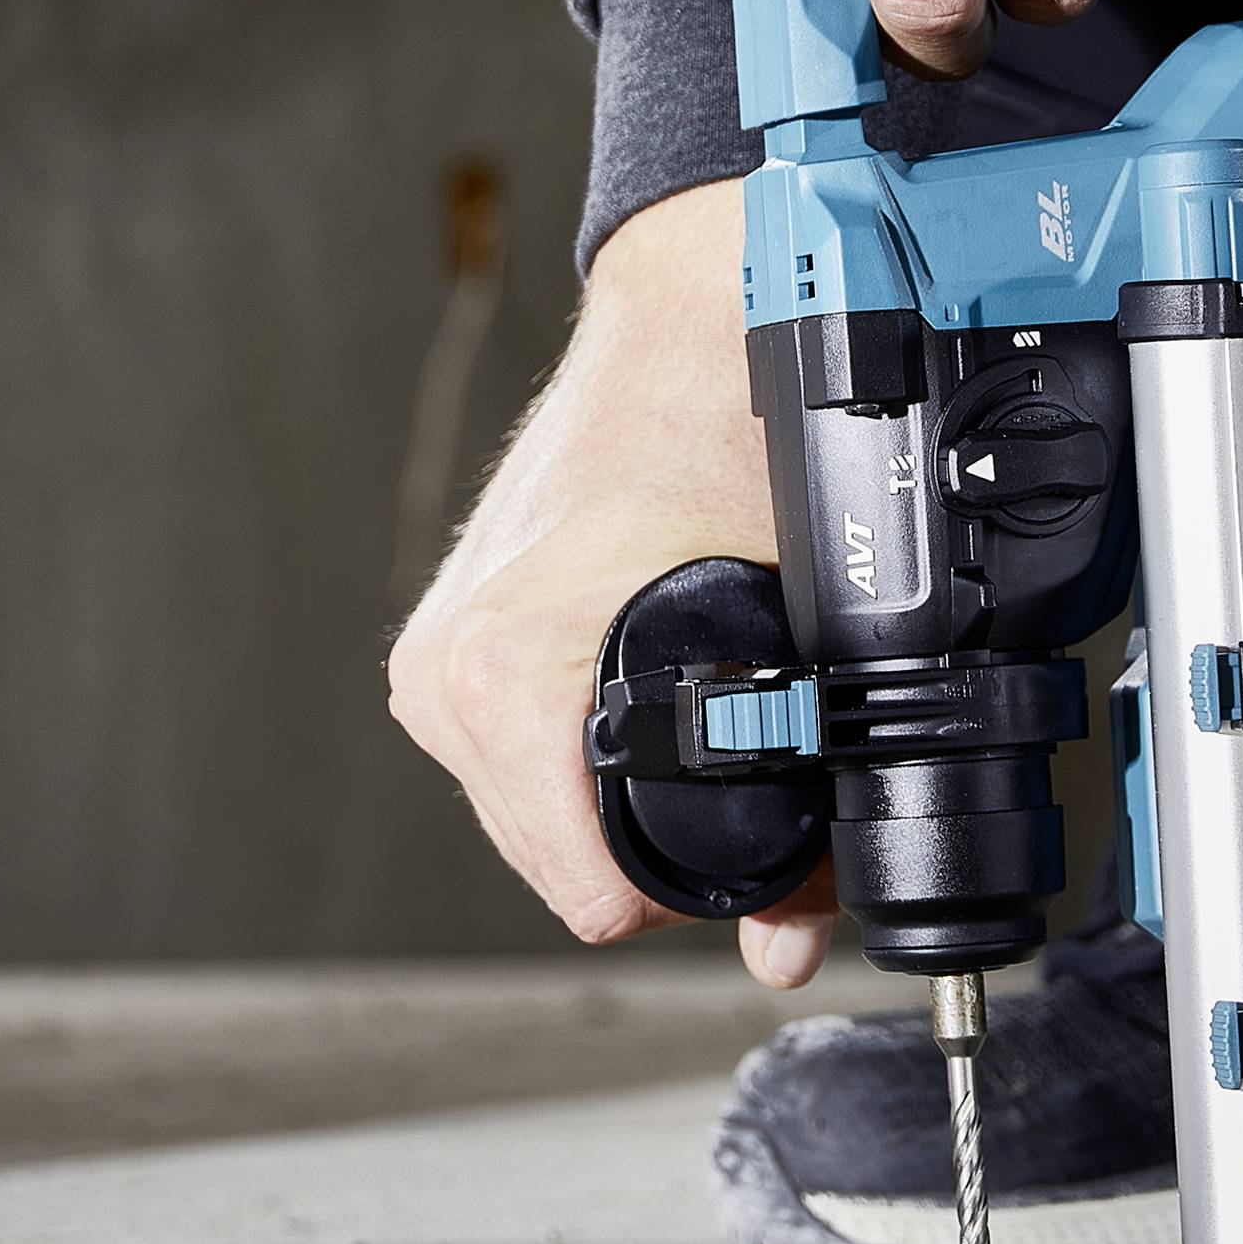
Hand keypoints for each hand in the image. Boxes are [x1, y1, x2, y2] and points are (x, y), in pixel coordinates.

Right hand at [385, 180, 837, 988]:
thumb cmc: (725, 422)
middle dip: (673, 858)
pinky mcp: (450, 642)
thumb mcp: (797, 615)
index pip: (590, 892)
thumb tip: (796, 928)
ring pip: (543, 818)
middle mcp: (447, 675)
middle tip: (770, 807)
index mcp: (501, 672)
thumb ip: (803, 786)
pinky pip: (520, 758)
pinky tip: (660, 713)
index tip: (772, 872)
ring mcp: (439, 659)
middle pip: (568, 866)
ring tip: (723, 746)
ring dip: (632, 810)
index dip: (705, 895)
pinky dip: (592, 760)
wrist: (684, 315)